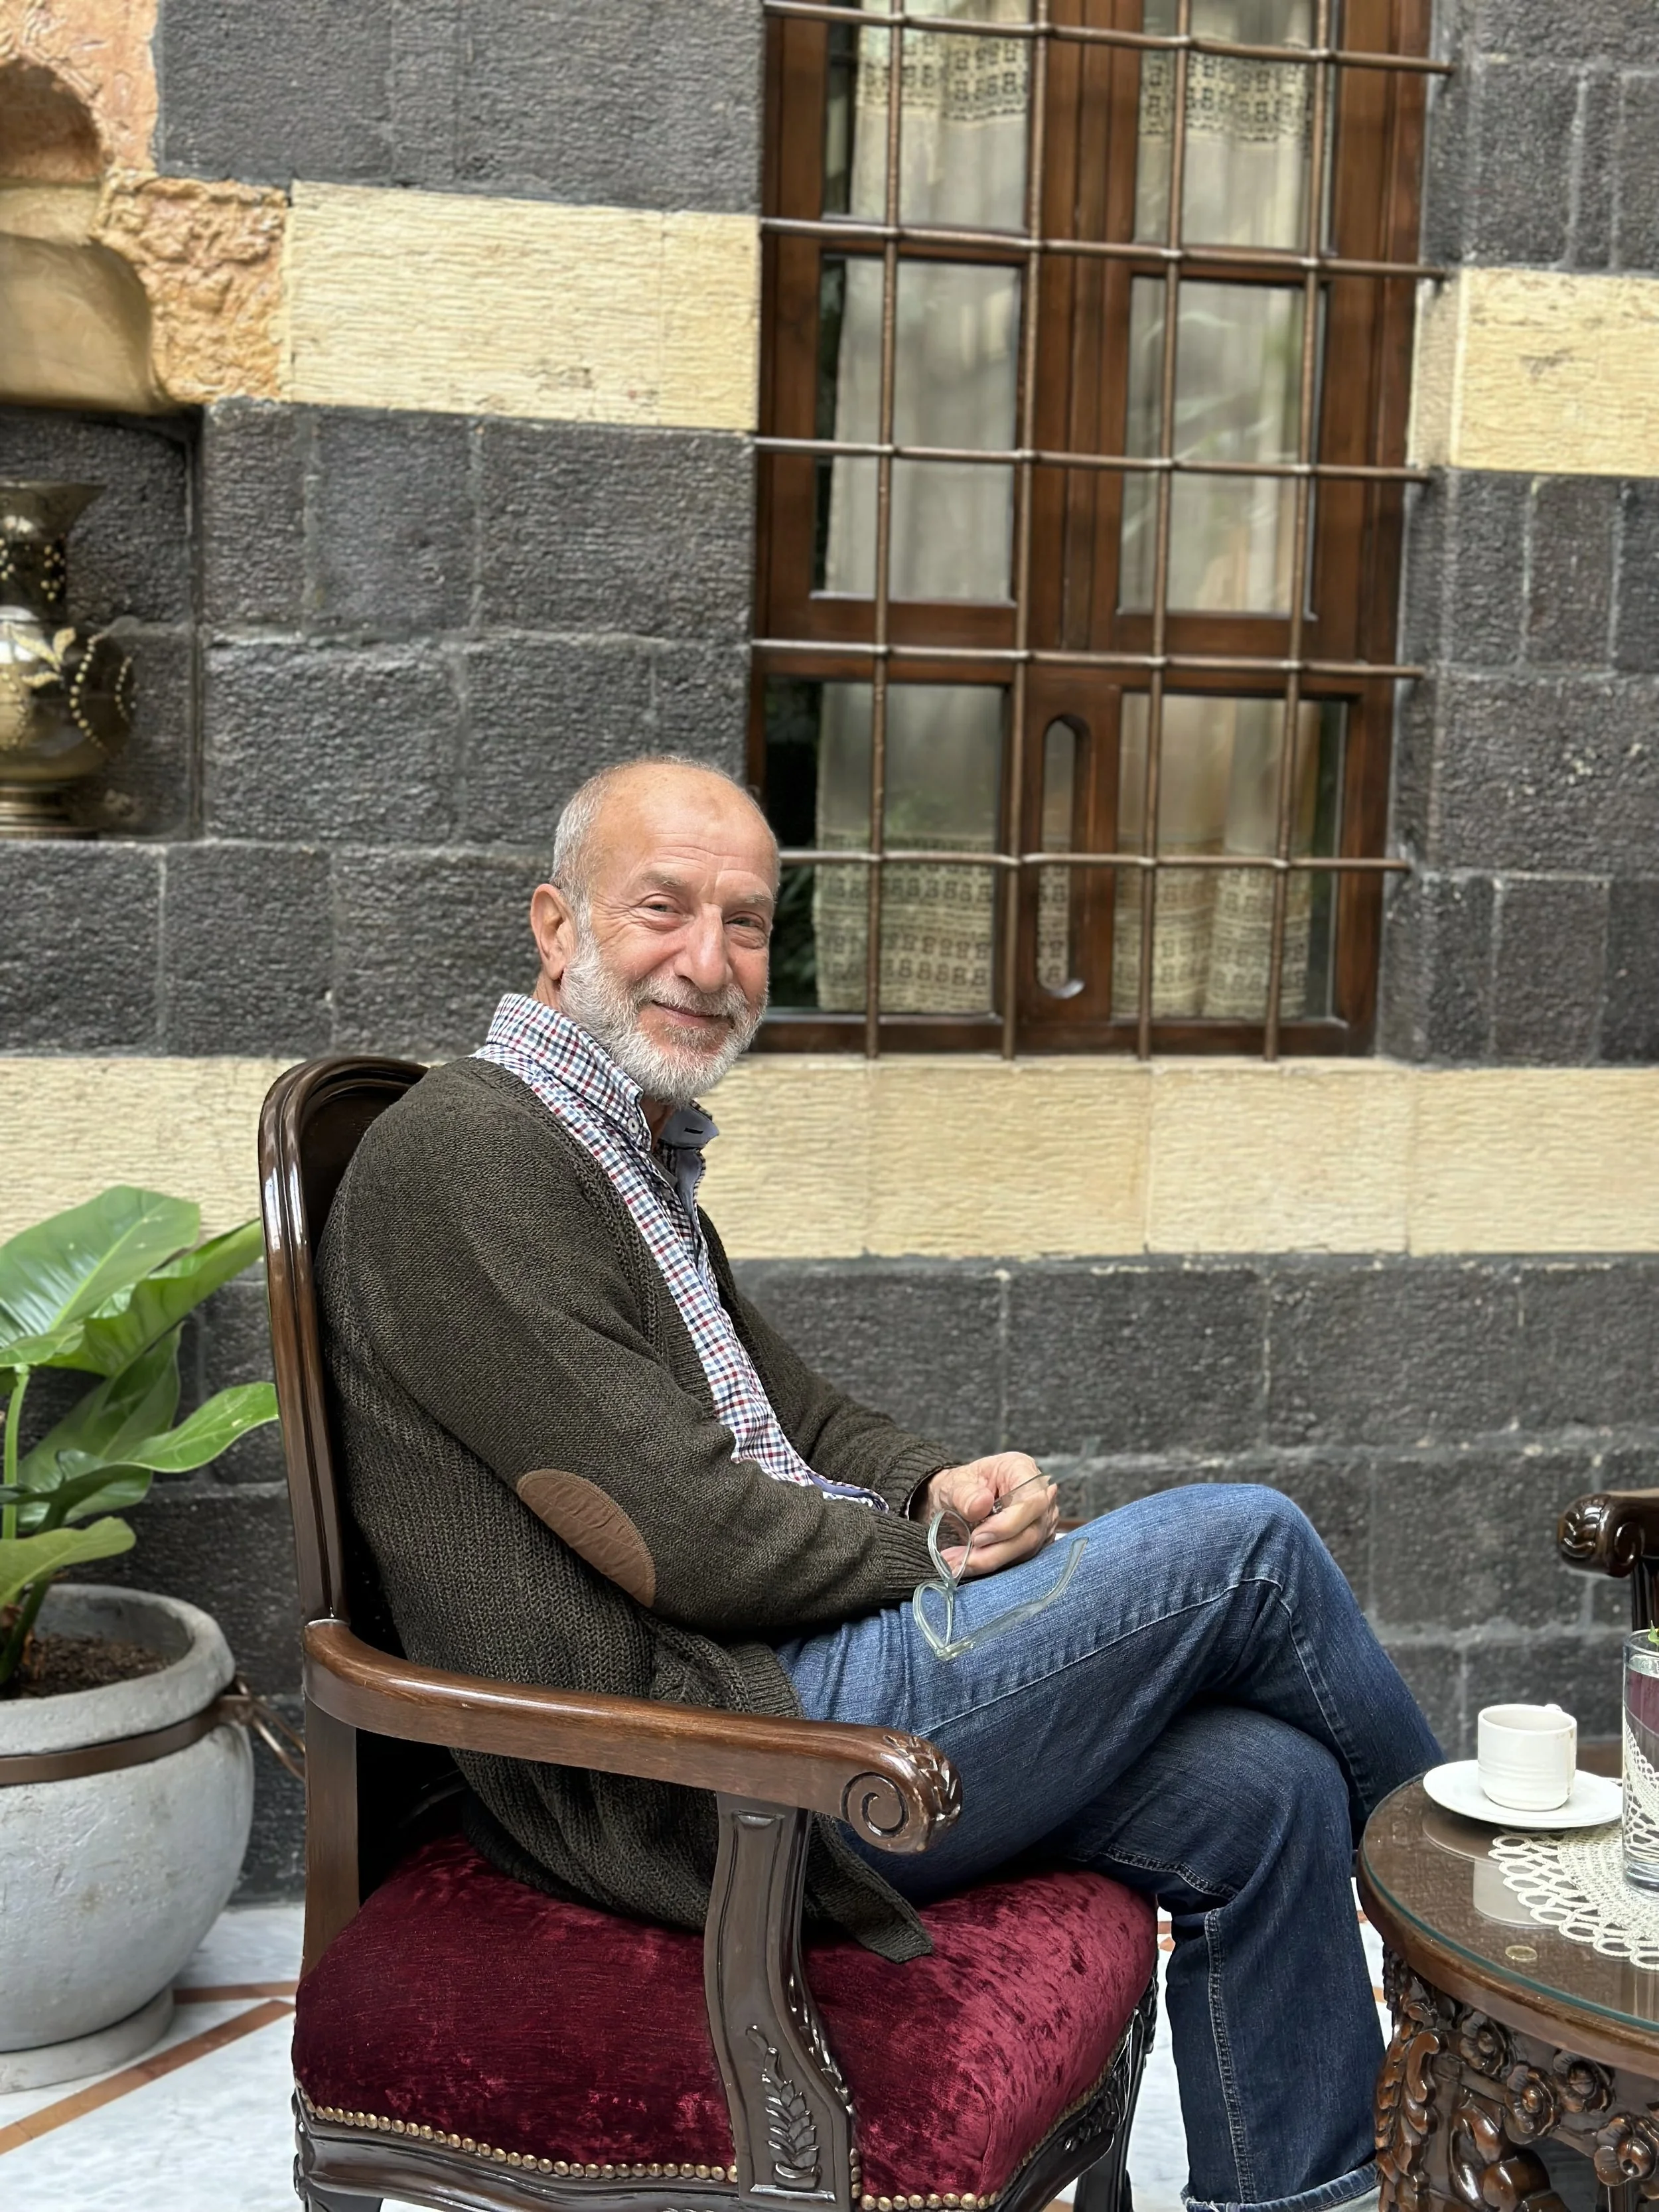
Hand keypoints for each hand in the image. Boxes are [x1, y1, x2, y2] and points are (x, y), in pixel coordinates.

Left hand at [916, 1453, 1058, 1580]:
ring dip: (990, 1561)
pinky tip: (969, 1565)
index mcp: (1022, 1469)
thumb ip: (964, 1494)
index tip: (978, 1536)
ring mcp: (1042, 1521)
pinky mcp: (1036, 1542)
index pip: (1031, 1500)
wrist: (959, 1500)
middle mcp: (1040, 1495)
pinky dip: (993, 1566)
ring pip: (1026, 1551)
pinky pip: (1021, 1561)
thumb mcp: (954, 1484)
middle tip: (963, 1559)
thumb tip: (980, 1504)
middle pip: (1031, 1532)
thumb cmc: (961, 1487)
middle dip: (995, 1551)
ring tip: (958, 1563)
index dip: (1008, 1524)